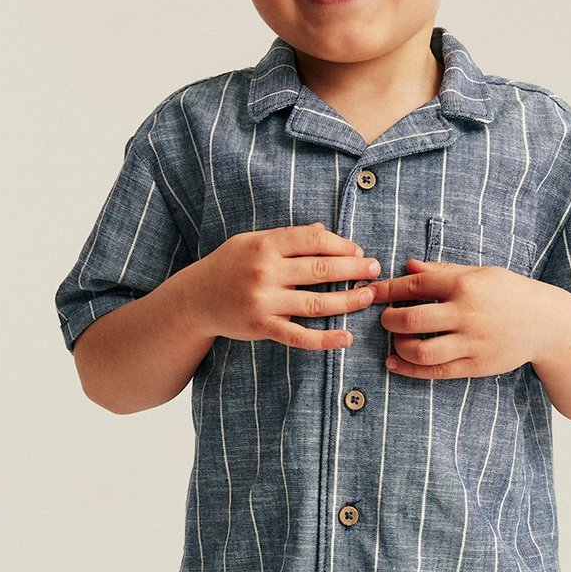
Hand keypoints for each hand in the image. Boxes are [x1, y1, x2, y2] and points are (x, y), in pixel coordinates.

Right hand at [182, 222, 382, 348]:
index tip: (358, 250)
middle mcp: (265, 272)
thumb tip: (324, 231)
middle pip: (320, 269)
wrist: (195, 300)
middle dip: (354, 269)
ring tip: (369, 297)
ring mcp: (264, 302)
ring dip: (348, 301)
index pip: (314, 240)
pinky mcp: (263, 328)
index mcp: (265, 245)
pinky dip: (325, 340)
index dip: (342, 244)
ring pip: (316, 303)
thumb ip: (287, 237)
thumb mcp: (251, 241)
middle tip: (375, 270)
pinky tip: (347, 339)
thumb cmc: (228, 266)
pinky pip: (300, 337)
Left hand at [369, 258, 554, 378]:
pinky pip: (434, 371)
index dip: (388, 289)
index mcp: (466, 285)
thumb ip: (443, 271)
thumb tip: (408, 266)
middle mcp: (467, 314)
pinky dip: (409, 369)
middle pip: (412, 320)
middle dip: (389, 319)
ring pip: (420, 351)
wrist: (546, 324)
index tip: (373, 291)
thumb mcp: (480, 273)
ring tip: (396, 340)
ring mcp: (472, 343)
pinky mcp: (475, 365)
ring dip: (399, 346)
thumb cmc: (509, 293)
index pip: (416, 285)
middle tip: (385, 318)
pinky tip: (395, 363)